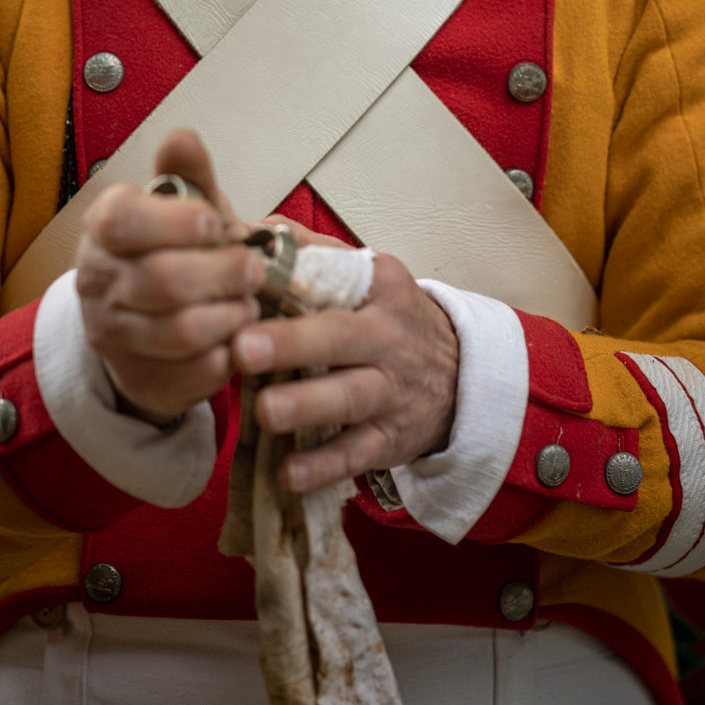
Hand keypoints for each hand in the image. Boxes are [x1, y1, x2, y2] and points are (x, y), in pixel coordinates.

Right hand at [75, 129, 261, 424]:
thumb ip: (187, 173)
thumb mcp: (184, 207)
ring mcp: (113, 334)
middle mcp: (97, 280)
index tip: (216, 224)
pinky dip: (227, 354)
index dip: (177, 221)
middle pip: (164, 280)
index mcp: (104, 227)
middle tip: (256, 271)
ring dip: (231, 315)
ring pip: (182, 330)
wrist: (148, 321)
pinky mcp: (140, 378)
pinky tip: (237, 339)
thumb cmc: (173, 251)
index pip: (123, 220)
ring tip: (250, 303)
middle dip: (225, 273)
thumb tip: (182, 136)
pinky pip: (195, 371)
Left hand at [231, 255, 458, 494]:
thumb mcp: (367, 275)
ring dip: (306, 405)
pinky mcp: (389, 440)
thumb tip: (247, 231)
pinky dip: (323, 466)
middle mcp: (387, 337)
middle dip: (293, 343)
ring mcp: (390, 391)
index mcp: (378, 288)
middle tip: (245, 348)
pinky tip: (289, 473)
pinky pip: (356, 454)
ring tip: (265, 411)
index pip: (334, 277)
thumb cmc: (389, 320)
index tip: (244, 284)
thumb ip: (309, 252)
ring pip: (349, 398)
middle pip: (341, 338)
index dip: (290, 282)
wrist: (460, 375)